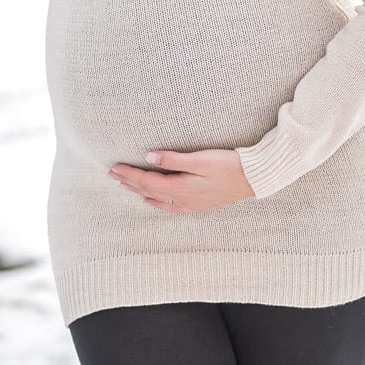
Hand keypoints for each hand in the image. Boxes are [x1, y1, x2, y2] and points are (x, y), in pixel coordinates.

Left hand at [108, 148, 253, 211]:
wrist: (252, 179)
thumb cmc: (228, 165)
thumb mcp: (201, 159)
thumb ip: (173, 159)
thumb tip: (149, 158)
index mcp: (180, 186)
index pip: (147, 180)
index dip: (129, 174)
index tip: (114, 167)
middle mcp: (182, 199)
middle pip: (148, 191)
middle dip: (129, 182)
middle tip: (111, 174)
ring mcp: (190, 204)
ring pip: (157, 199)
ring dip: (139, 191)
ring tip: (123, 185)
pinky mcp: (198, 204)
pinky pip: (170, 206)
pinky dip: (156, 203)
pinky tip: (149, 201)